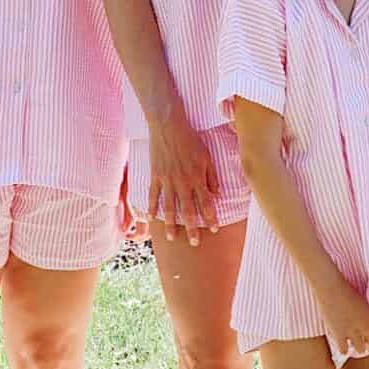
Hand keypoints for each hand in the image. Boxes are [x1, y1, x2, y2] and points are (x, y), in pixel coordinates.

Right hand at [145, 115, 223, 244]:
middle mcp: (182, 182)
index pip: (206, 203)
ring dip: (171, 224)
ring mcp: (167, 180)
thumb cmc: (190, 139)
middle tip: (195, 243)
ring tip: (172, 237)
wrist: (168, 125)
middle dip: (193, 228)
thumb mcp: (206, 156)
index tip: (214, 230)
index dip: (211, 217)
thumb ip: (211, 176)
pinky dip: (152, 207)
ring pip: (169, 207)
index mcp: (197, 177)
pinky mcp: (155, 175)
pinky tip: (152, 218)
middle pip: (188, 210)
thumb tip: (216, 194)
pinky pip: (153, 195)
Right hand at [318, 281, 368, 358]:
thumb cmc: (347, 288)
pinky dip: (343, 348)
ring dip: (357, 345)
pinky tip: (341, 340)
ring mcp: (352, 332)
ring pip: (361, 349)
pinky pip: (344, 351)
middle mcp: (366, 327)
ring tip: (352, 340)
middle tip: (362, 335)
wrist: (331, 287)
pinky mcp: (339, 334)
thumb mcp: (363, 299)